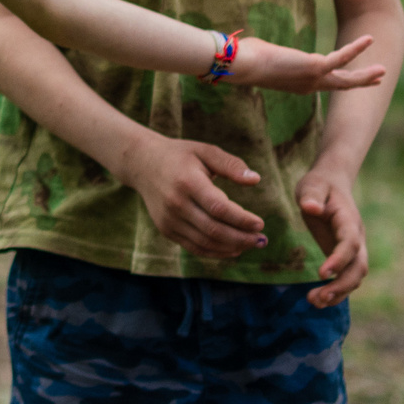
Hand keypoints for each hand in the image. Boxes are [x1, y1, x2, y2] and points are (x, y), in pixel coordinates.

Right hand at [113, 133, 267, 258]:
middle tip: (262, 240)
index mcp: (187, 182)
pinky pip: (194, 247)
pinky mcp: (166, 229)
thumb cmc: (180, 156)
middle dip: (242, 238)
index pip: (219, 208)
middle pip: (213, 230)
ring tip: (252, 244)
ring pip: (205, 242)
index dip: (242, 220)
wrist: (142, 164)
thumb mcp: (205, 151)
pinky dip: (216, 252)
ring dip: (232, 247)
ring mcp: (169, 219)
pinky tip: (233, 248)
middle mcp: (176, 203)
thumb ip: (230, 164)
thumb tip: (255, 180)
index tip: (260, 224)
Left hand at [226, 33, 384, 93]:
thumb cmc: (247, 60)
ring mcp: (314, 78)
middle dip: (360, 82)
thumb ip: (269, 54)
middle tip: (378, 80)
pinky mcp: (316, 67)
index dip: (339, 81)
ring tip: (383, 70)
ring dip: (366, 75)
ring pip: (347, 79)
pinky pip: (342, 56)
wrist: (244, 65)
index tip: (350, 81)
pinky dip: (356, 47)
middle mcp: (309, 86)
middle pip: (341, 85)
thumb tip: (254, 46)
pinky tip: (369, 39)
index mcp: (299, 85)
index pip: (324, 84)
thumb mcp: (264, 57)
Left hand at [296, 167, 369, 306]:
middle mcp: (356, 238)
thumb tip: (311, 208)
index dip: (339, 259)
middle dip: (341, 285)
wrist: (332, 184)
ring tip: (313, 302)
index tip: (321, 273)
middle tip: (317, 297)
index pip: (349, 243)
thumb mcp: (312, 185)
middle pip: (358, 267)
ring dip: (338, 292)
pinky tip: (317, 300)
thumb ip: (311, 195)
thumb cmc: (320, 184)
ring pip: (354, 276)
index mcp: (349, 221)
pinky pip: (346, 277)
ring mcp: (353, 249)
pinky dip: (336, 291)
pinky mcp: (345, 256)